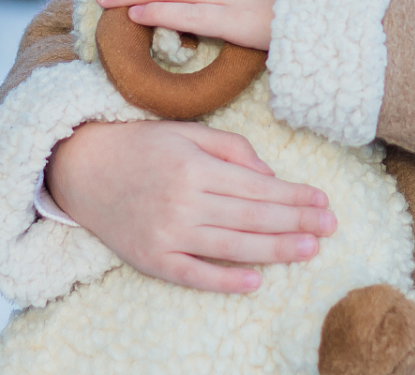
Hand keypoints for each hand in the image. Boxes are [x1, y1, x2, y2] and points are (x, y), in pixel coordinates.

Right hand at [46, 119, 335, 292]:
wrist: (83, 169)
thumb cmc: (142, 146)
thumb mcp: (188, 132)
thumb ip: (232, 150)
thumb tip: (270, 177)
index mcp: (194, 168)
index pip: (258, 188)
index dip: (294, 196)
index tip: (324, 201)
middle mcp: (182, 202)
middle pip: (252, 217)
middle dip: (296, 222)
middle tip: (331, 227)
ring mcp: (166, 233)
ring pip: (232, 246)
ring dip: (275, 250)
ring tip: (309, 250)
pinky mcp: (151, 259)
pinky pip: (194, 274)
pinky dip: (225, 280)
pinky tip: (255, 281)